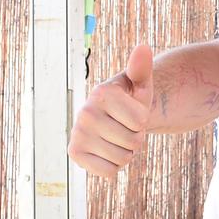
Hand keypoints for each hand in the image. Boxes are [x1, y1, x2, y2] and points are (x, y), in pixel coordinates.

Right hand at [68, 45, 152, 176]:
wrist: (113, 118)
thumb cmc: (131, 99)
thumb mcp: (140, 83)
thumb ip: (142, 68)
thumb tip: (143, 47)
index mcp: (102, 94)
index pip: (141, 121)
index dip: (144, 120)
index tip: (133, 112)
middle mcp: (85, 113)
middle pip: (134, 141)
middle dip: (137, 137)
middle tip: (126, 126)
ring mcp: (77, 134)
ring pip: (123, 158)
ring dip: (127, 151)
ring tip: (117, 137)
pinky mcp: (74, 154)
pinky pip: (109, 172)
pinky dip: (115, 165)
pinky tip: (107, 150)